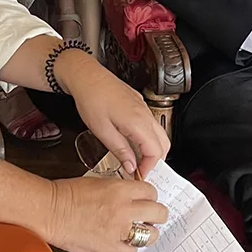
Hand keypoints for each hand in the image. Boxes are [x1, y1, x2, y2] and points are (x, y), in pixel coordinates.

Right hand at [43, 176, 169, 251]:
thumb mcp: (98, 181)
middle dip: (157, 214)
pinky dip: (129, 249)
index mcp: (119, 189)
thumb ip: (118, 190)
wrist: (49, 210)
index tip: (148, 200)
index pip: (151, 191)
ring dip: (148, 233)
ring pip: (150, 235)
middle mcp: (122, 209)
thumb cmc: (66, 195)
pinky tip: (124, 244)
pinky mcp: (108, 247)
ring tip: (143, 232)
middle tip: (153, 216)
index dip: (150, 196)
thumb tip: (130, 197)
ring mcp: (117, 230)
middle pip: (158, 212)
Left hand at [60, 53, 169, 177]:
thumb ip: (120, 150)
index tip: (138, 175)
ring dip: (152, 150)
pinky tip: (133, 143)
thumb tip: (130, 166)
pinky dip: (148, 138)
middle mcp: (145, 114)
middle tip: (140, 170)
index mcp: (138, 122)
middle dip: (155, 161)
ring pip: (159, 134)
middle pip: (164, 144)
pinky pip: (151, 125)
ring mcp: (144, 108)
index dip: (149, 167)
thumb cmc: (91, 99)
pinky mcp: (139, 105)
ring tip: (136, 160)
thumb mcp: (102, 131)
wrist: (87, 76)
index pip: (156, 152)